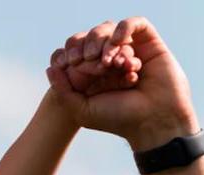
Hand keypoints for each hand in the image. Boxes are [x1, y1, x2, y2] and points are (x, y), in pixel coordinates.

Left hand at [46, 17, 197, 149]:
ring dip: (105, 42)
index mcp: (94, 73)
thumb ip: (62, 90)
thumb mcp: (81, 109)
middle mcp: (112, 60)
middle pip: (92, 38)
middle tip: (89, 59)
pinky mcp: (151, 44)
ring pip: (111, 30)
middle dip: (87, 45)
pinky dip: (124, 28)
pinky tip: (119, 42)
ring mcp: (131, 50)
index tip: (69, 63)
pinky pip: (136, 24)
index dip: (70, 52)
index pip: (76, 51)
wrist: (153, 121)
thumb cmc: (118, 119)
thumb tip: (50, 67)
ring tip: (109, 62)